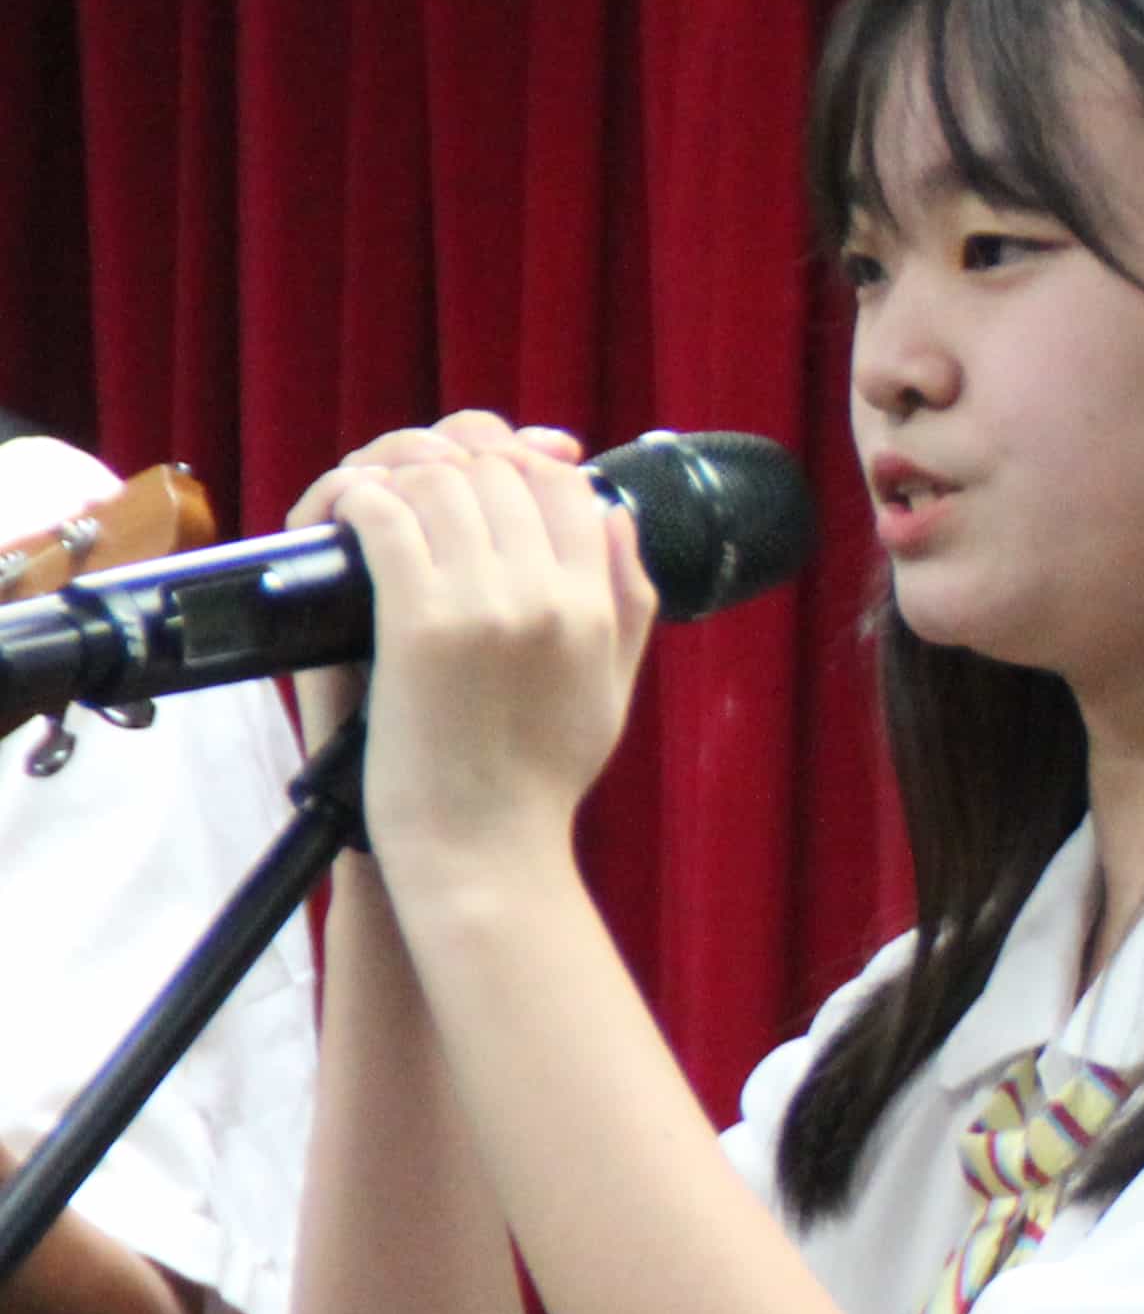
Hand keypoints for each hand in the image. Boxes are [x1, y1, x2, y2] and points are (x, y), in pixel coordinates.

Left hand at [301, 417, 651, 861]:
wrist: (483, 851)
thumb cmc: (536, 782)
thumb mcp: (612, 688)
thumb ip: (629, 602)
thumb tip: (617, 517)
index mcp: (597, 610)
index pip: (569, 488)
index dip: (522, 462)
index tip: (483, 478)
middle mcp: (549, 596)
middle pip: (499, 471)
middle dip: (452, 462)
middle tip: (413, 486)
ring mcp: (483, 606)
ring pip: (439, 481)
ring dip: (396, 474)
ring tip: (374, 498)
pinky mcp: (418, 625)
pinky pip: (386, 518)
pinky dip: (357, 499)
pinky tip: (344, 514)